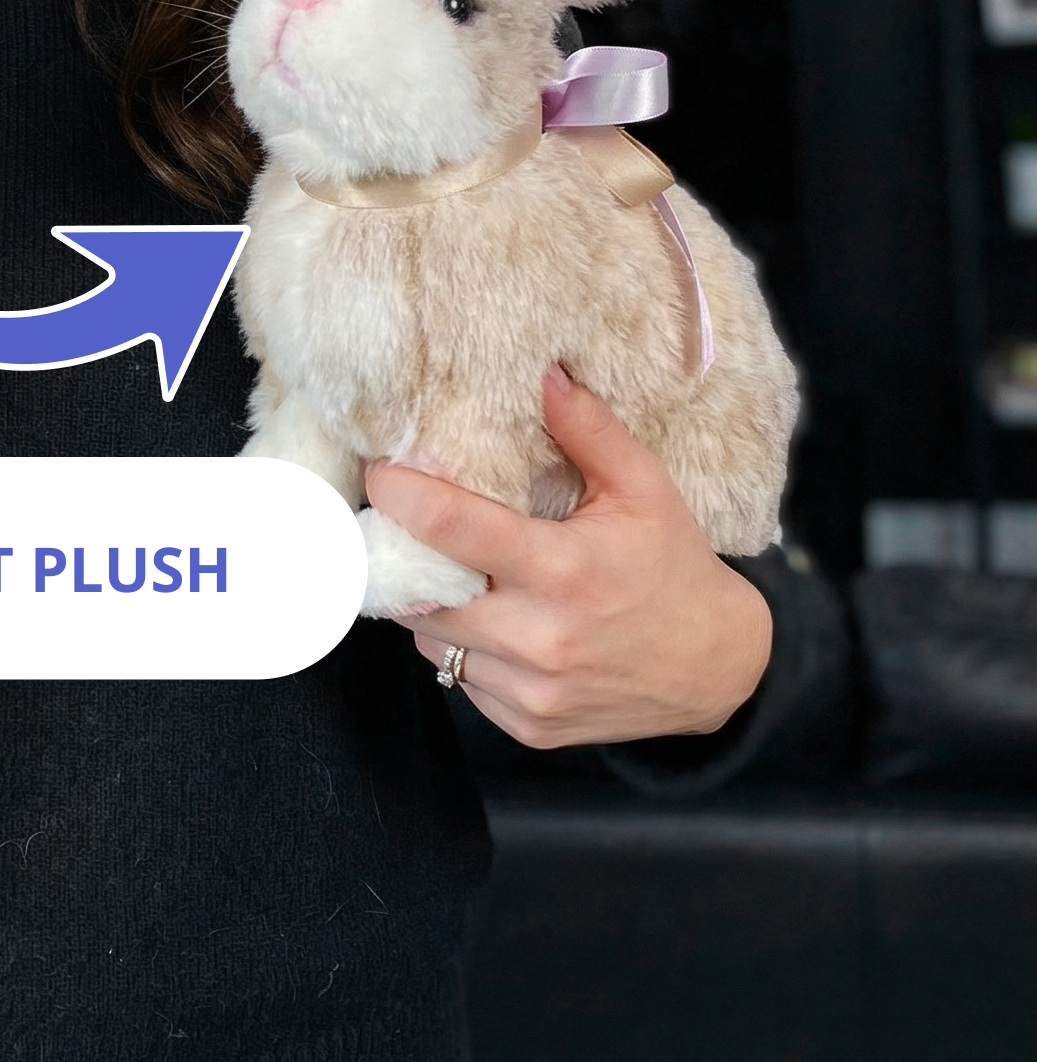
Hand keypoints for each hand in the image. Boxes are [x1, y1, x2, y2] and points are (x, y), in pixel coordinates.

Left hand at [363, 366, 771, 747]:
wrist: (719, 670)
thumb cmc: (674, 569)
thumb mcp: (645, 488)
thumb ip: (589, 429)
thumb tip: (543, 373)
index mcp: (564, 570)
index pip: (451, 528)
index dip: (400, 496)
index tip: (379, 474)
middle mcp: (540, 638)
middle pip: (423, 592)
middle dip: (410, 558)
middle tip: (414, 527)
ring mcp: (532, 690)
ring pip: (432, 640)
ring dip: (431, 606)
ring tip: (459, 575)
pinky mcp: (528, 725)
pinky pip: (459, 679)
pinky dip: (462, 648)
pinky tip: (493, 623)